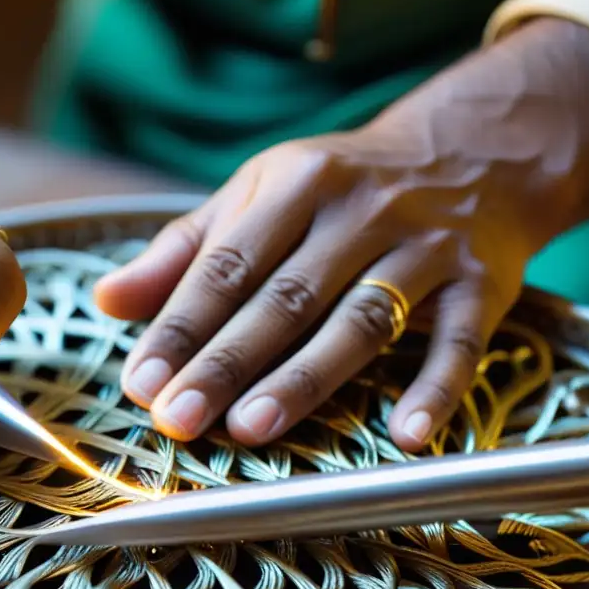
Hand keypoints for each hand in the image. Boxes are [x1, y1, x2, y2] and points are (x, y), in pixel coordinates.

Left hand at [94, 19, 588, 451]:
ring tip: (253, 427)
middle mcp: (361, 213)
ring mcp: (426, 248)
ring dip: (306, 377)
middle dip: (228, 362)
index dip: (181, 324)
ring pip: (360, 322)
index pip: (228, 263)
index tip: (141, 382)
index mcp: (297, 185)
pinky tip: (407, 436)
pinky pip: (460, 342)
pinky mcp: (481, 285)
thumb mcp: (262, 194)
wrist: (474, 151)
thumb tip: (107, 300)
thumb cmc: (344, 185)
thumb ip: (186, 249)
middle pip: (285, 298)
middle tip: (179, 419)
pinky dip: (437, 388)